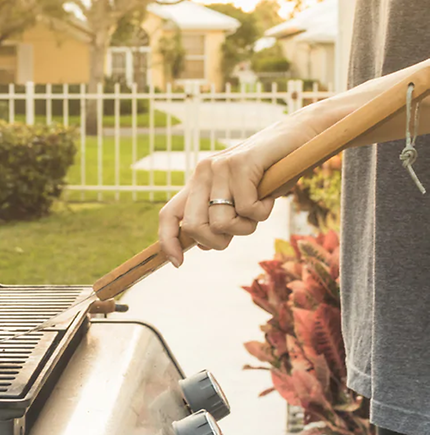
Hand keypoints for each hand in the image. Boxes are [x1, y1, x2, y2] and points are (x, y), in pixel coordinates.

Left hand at [158, 122, 316, 266]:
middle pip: (194, 227)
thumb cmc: (270, 174)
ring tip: (259, 206)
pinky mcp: (240, 163)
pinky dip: (264, 211)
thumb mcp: (238, 199)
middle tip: (241, 228)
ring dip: (247, 226)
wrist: (300, 136)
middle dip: (217, 241)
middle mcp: (202, 172)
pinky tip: (270, 195)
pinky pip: (248, 210)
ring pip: (223, 223)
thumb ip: (218, 218)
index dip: (169, 242)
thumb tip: (202, 247)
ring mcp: (220, 166)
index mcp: (197, 182)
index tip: (178, 263)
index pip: (169, 215)